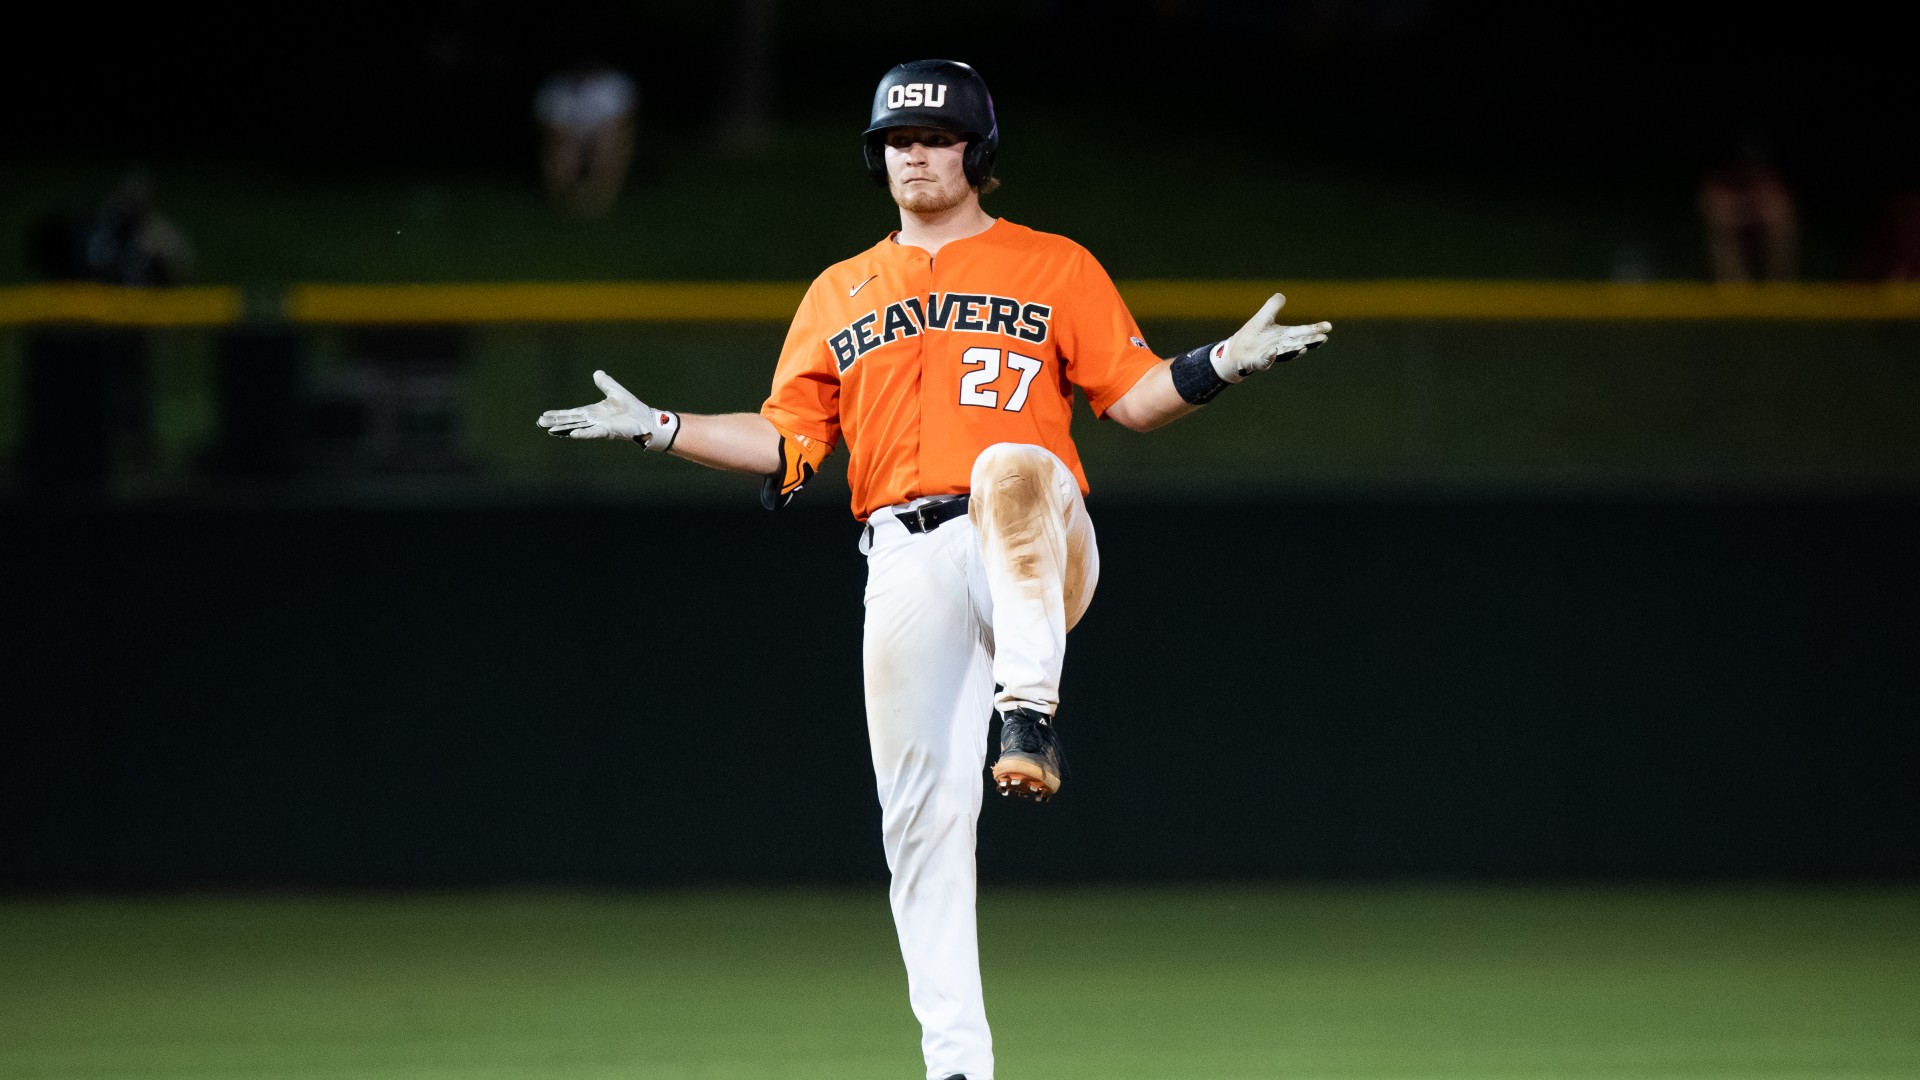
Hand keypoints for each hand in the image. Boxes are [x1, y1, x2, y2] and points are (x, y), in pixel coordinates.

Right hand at [536, 369, 679, 450]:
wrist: (646, 419)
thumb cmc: (632, 408)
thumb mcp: (615, 391)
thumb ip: (605, 383)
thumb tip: (596, 373)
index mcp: (593, 412)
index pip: (572, 413)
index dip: (558, 414)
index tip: (545, 415)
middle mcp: (593, 420)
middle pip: (570, 421)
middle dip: (555, 422)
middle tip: (539, 423)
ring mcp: (599, 427)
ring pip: (577, 427)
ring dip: (564, 429)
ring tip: (550, 431)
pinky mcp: (607, 431)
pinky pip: (592, 432)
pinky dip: (583, 433)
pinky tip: (572, 434)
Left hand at [1213, 293, 1331, 382]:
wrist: (1235, 351)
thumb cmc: (1252, 336)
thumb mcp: (1263, 318)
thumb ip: (1272, 307)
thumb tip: (1282, 295)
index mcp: (1283, 336)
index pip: (1302, 332)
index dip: (1315, 329)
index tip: (1329, 327)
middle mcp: (1280, 346)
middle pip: (1298, 343)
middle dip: (1310, 341)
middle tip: (1324, 338)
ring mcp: (1270, 354)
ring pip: (1285, 353)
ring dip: (1295, 350)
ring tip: (1305, 347)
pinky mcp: (1257, 361)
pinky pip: (1264, 360)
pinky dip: (1269, 357)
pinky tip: (1273, 351)